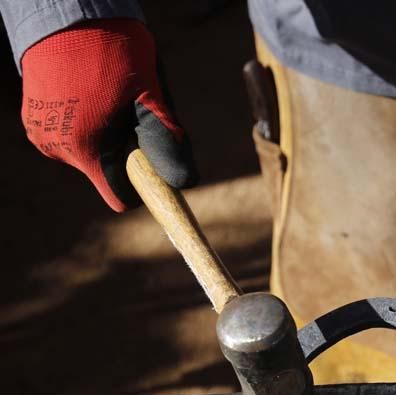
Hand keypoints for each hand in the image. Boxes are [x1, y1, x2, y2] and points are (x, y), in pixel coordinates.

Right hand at [20, 19, 195, 211]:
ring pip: (90, 152)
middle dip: (126, 150)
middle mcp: (57, 148)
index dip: (144, 184)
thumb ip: (165, 142)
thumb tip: (186, 183)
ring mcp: (41, 132)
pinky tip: (90, 90)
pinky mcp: (33, 117)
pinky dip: (86, 120)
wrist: (67, 10)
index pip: (121, 197)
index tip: (156, 163)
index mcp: (86, 149)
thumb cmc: (114, 51)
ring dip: (106, 134)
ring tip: (108, 94)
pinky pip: (70, 134)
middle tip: (131, 110)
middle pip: (107, 172)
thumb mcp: (150, 97)